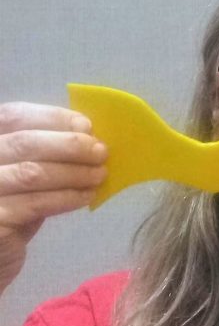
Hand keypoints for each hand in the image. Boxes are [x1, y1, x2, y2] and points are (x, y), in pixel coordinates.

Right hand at [0, 102, 106, 294]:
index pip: (13, 115)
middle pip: (25, 142)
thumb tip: (88, 136)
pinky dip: (66, 197)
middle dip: (70, 144)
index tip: (86, 125)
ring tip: (100, 174)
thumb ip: (44, 154)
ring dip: (74, 172)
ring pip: (33, 173)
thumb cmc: (11, 210)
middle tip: (101, 151)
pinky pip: (36, 204)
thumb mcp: (22, 175)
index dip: (52, 117)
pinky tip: (86, 195)